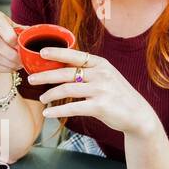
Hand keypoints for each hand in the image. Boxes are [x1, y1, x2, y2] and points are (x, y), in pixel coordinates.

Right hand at [0, 9, 22, 74]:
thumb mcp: (17, 30)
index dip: (9, 34)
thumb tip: (32, 36)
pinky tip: (11, 68)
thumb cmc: (10, 35)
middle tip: (21, 59)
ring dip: (10, 63)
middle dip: (12, 54)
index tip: (17, 44)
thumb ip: (24, 32)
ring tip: (19, 64)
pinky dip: (4, 68)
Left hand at [30, 47, 158, 137]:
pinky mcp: (100, 107)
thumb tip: (62, 68)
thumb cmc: (117, 95)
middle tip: (31, 79)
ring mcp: (101, 90)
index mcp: (101, 64)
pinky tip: (48, 113)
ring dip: (50, 94)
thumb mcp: (106, 77)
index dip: (57, 53)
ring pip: (67, 89)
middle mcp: (101, 74)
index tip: (41, 53)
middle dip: (45, 75)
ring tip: (42, 98)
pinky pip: (73, 107)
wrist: (137, 115)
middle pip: (66, 72)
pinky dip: (57, 110)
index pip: (75, 55)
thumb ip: (89, 71)